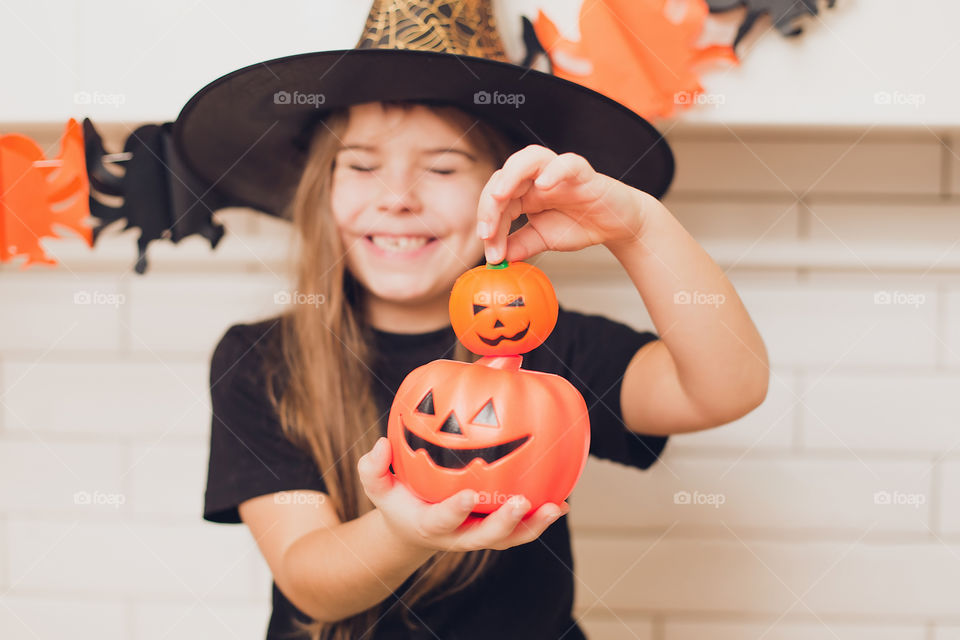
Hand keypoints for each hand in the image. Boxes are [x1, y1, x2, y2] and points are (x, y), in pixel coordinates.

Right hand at [358, 437, 568, 551]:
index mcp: (431, 525)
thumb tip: (379, 443)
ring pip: (511, 538)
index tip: (468, 495)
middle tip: (520, 503)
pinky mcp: (496, 531)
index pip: (444, 520)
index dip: (456, 510)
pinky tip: (564, 501)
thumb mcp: (378, 486)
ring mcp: (481, 535)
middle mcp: (460, 536)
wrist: (415, 527)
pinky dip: (542, 517)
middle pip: (486, 537)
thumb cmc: (399, 500)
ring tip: (557, 507)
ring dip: (534, 524)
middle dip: (505, 524)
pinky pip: (522, 528)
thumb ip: (373, 468)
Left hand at [476, 144, 650, 263]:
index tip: (491, 254)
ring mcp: (558, 172)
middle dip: (490, 205)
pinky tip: (543, 185)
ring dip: (511, 175)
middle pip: (504, 177)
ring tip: (500, 196)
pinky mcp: (583, 173)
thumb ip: (520, 245)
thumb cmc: (579, 225)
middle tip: (488, 232)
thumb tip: (496, 259)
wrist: (616, 225)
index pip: (496, 201)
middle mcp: (537, 178)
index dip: (488, 224)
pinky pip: (567, 163)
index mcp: (524, 192)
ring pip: (530, 158)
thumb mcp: (543, 239)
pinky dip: (554, 170)